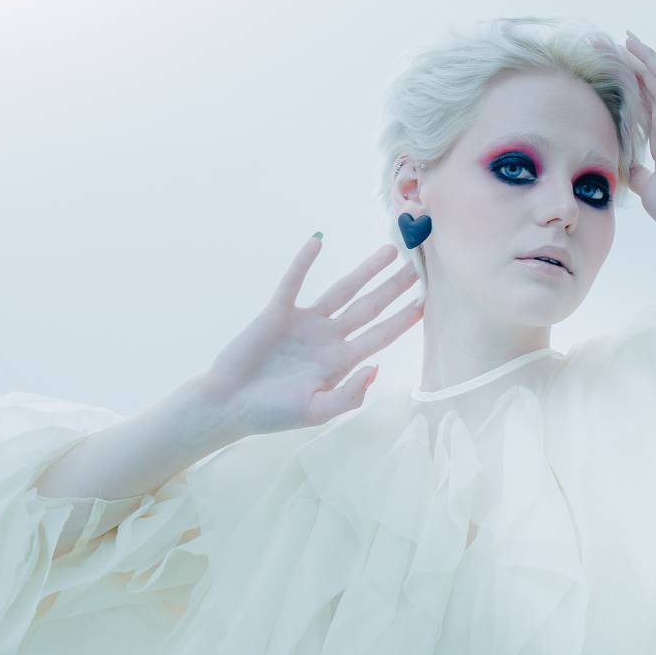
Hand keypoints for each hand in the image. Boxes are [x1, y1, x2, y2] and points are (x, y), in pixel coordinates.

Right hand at [195, 238, 422, 440]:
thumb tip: (375, 368)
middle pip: (369, 307)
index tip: (426, 302)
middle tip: (418, 267)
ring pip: (341, 290)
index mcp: (341, 362)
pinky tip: (318, 240)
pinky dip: (304, 262)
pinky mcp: (277, 312)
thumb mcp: (316, 412)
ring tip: (389, 251)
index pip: (380, 335)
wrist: (229, 405)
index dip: (403, 320)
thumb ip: (348, 395)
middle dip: (394, 288)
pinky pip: (294, 282)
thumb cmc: (272, 414)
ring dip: (364, 271)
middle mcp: (328, 338)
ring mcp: (304, 322)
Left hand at [619, 31, 655, 246]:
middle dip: (628, 71)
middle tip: (605, 50)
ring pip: (655, 78)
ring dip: (637, 57)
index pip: (640, 113)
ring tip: (618, 38)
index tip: (607, 82)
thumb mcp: (650, 192)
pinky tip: (634, 43)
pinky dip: (650, 59)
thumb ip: (639, 176)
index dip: (626, 95)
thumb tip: (627, 168)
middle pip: (646, 91)